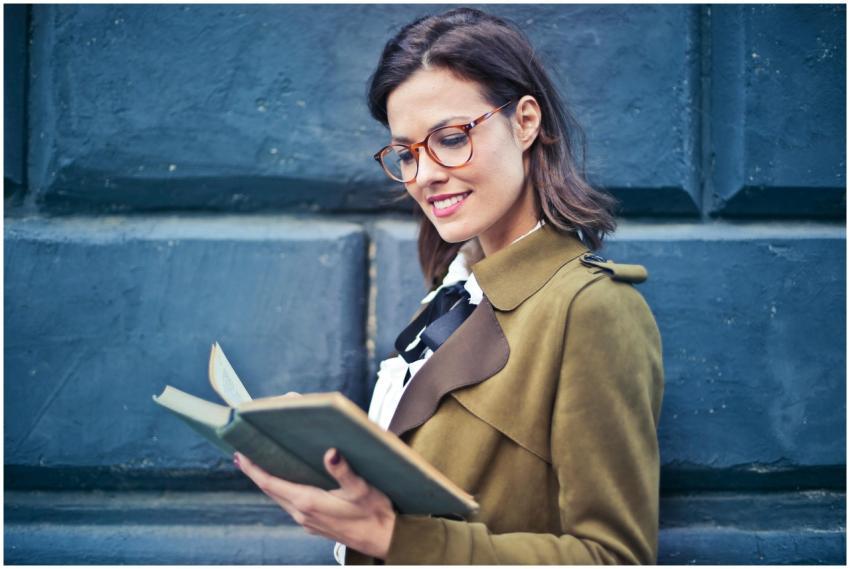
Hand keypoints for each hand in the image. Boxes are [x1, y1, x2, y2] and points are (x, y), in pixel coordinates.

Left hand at [234, 448, 396, 558]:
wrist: (384, 539)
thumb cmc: (374, 513)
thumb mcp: (361, 489)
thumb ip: (343, 471)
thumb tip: (330, 452)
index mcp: (308, 502)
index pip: (271, 484)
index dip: (253, 469)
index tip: (240, 455)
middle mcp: (302, 513)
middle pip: (271, 491)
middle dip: (257, 473)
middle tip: (245, 454)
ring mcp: (307, 521)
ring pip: (280, 499)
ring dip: (269, 482)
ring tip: (262, 465)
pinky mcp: (315, 524)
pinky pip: (291, 505)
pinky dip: (283, 491)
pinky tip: (289, 482)